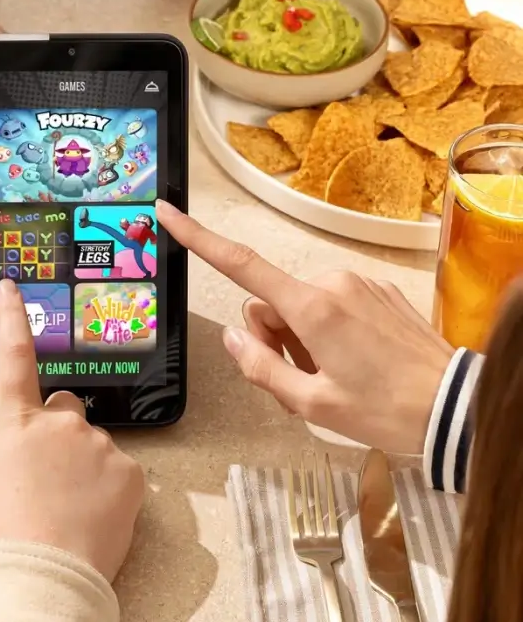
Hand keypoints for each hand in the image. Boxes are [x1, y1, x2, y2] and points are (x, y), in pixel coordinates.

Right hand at [0, 279, 143, 581]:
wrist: (44, 570)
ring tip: (72, 508)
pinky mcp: (129, 469)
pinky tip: (96, 515)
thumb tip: (31, 448)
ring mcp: (97, 443)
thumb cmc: (8, 532)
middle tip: (54, 476)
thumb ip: (15, 447)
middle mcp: (60, 421)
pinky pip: (121, 471)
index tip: (11, 286)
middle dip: (63, 432)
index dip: (12, 318)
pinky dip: (112, 490)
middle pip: (67, 409)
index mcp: (19, 424)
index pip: (15, 359)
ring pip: (95, 445)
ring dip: (88, 467)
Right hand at [156, 201, 452, 453]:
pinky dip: (329, 329)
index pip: (240, 264)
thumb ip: (262, 368)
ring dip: (302, 336)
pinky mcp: (376, 290)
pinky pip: (331, 302)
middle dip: (273, 336)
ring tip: (334, 373)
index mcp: (311, 307)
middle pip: (270, 301)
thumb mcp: (312, 404)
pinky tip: (355, 360)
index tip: (169, 214)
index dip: (198, 238)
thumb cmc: (386, 411)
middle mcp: (331, 283)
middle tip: (302, 377)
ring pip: (300, 303)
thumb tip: (233, 339)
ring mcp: (357, 283)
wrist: (457, 407)